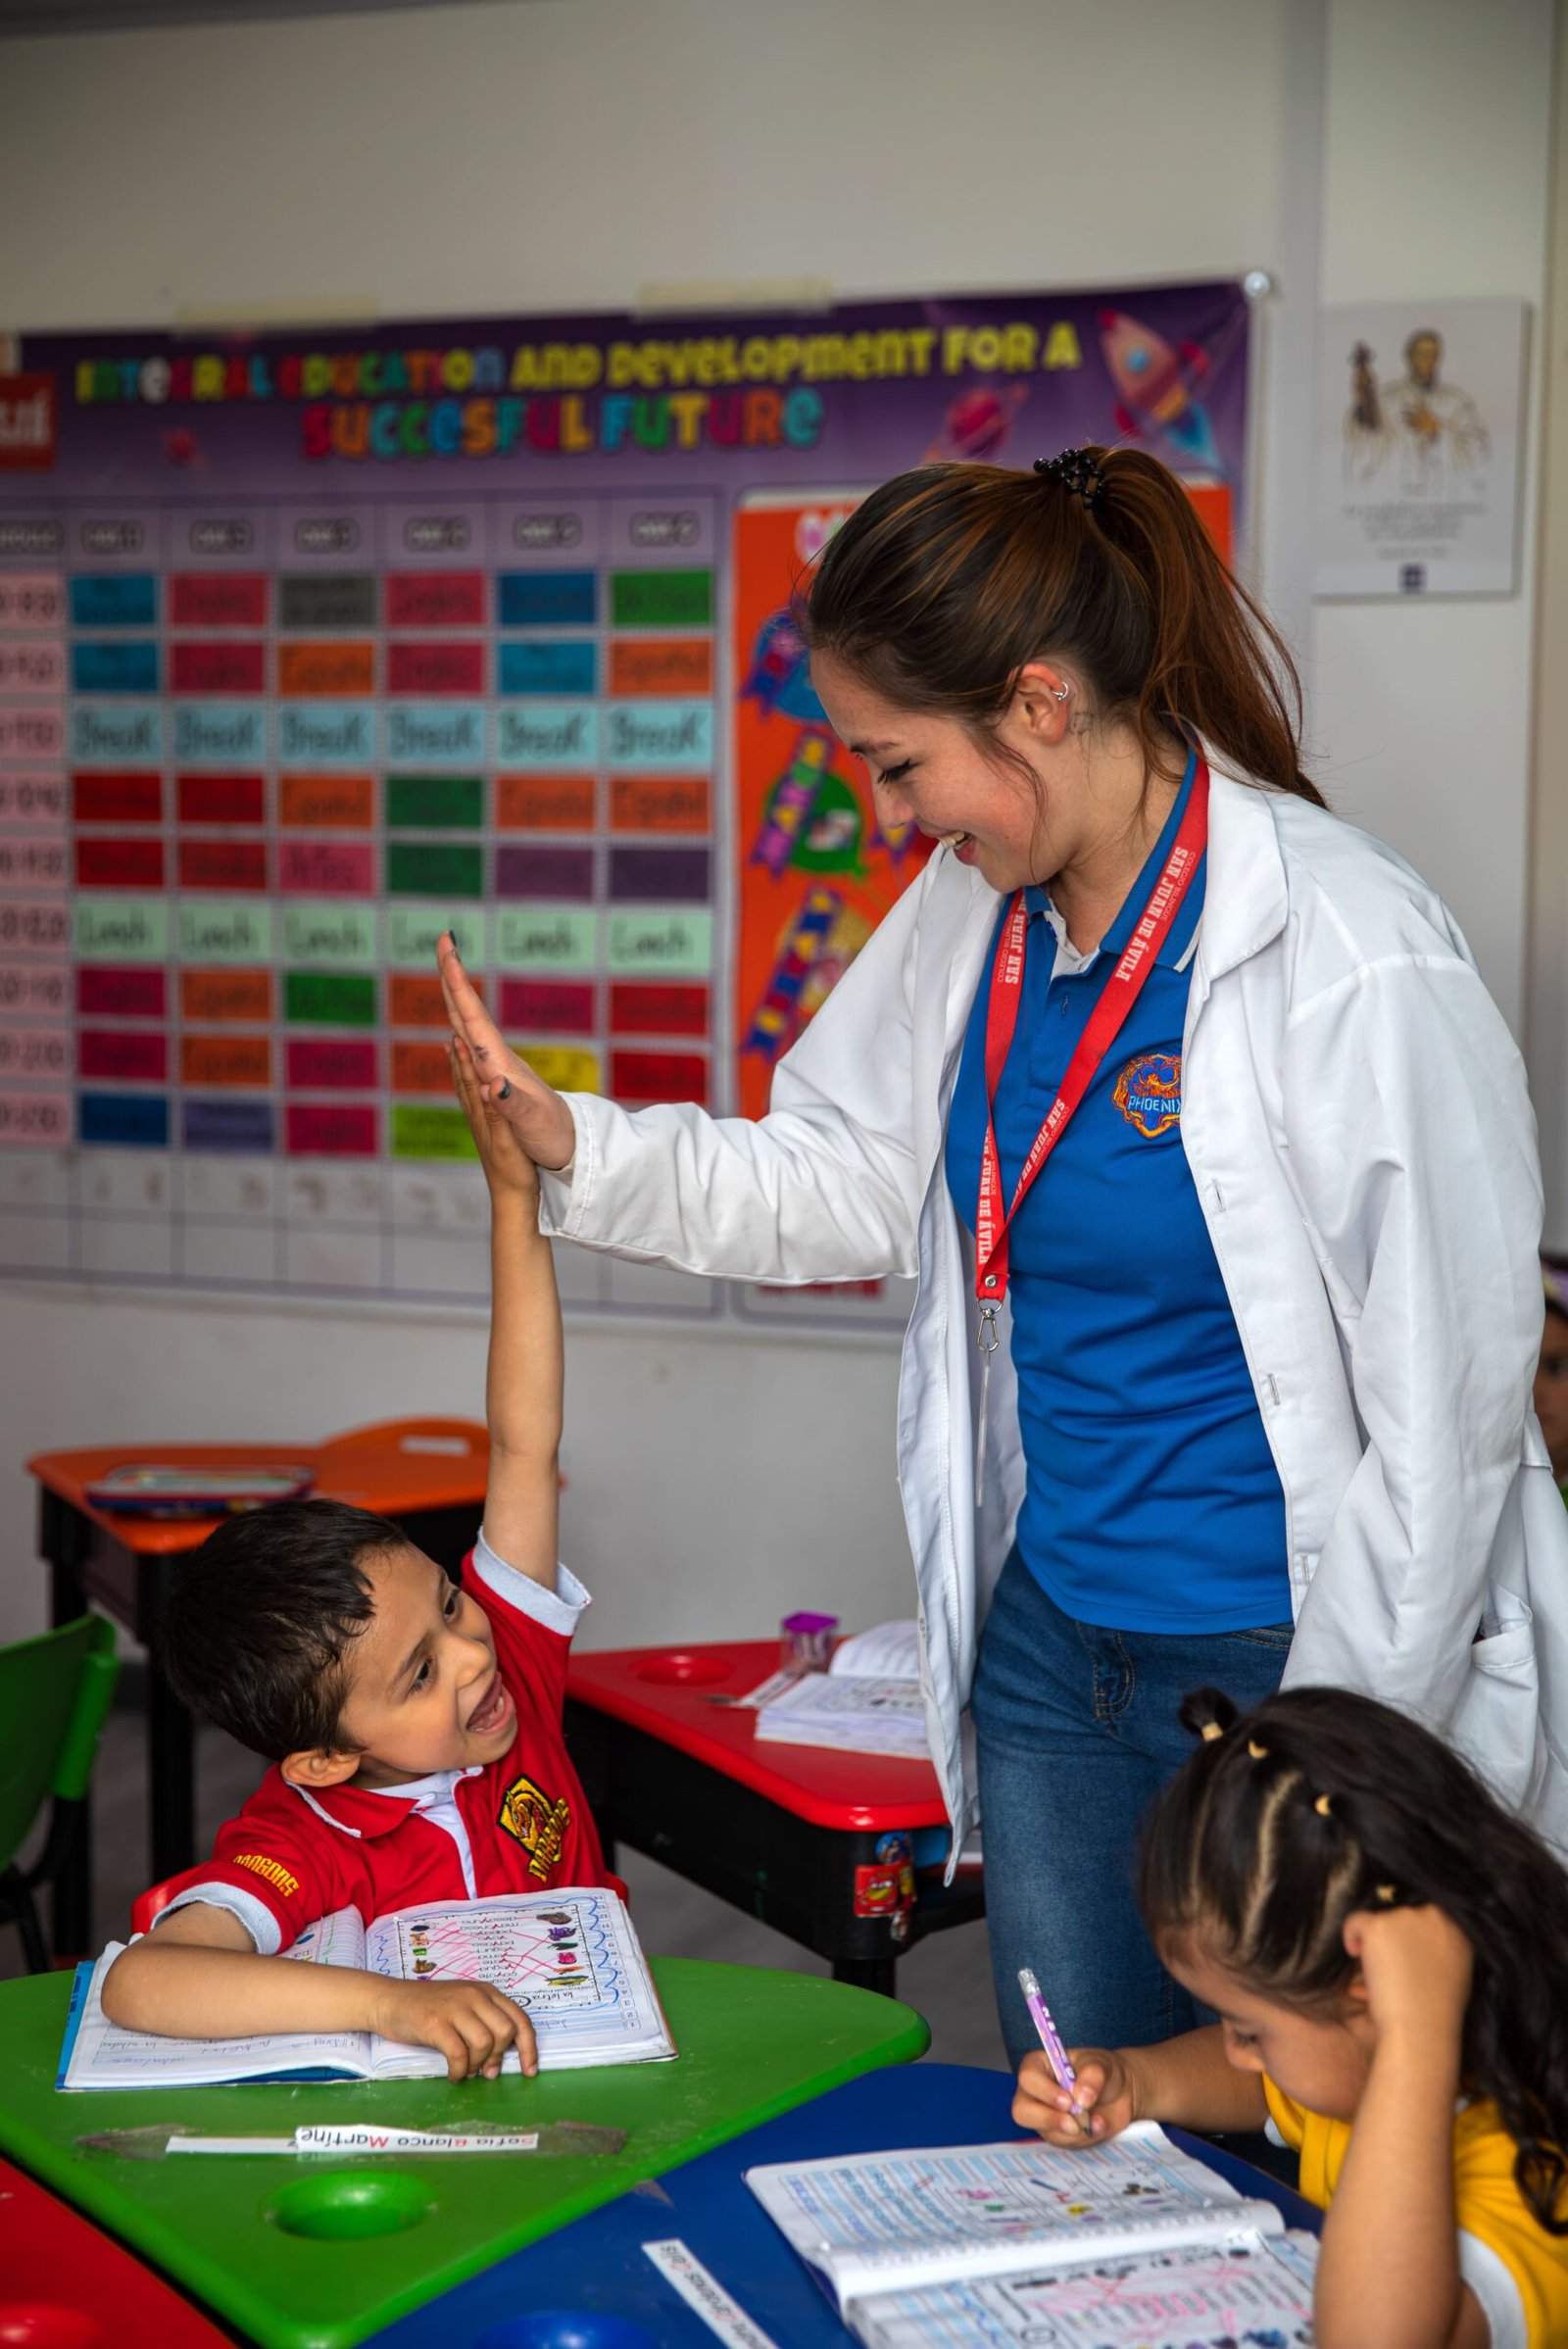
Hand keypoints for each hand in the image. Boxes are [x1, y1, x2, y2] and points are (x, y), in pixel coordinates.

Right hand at [372, 1978, 538, 2080]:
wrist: (390, 2000)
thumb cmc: (428, 2008)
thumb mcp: (463, 2008)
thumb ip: (483, 2025)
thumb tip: (498, 2063)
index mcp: (485, 1992)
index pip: (519, 2018)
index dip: (529, 2047)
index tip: (529, 2071)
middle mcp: (474, 1995)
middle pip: (505, 2031)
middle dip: (498, 2057)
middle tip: (485, 2072)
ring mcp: (454, 2007)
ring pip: (484, 2043)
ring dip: (477, 2065)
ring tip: (465, 2071)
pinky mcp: (435, 2023)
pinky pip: (458, 2054)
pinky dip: (458, 2071)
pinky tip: (452, 2075)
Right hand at [437, 933, 576, 1170]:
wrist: (572, 1150)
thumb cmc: (553, 1137)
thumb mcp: (531, 1123)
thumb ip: (511, 1105)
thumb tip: (491, 1085)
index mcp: (500, 1064)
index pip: (474, 1016)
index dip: (458, 983)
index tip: (449, 948)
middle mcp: (498, 1060)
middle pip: (471, 1011)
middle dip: (455, 975)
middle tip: (446, 939)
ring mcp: (499, 1068)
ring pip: (471, 1025)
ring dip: (458, 997)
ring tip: (448, 971)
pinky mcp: (500, 1081)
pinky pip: (473, 1047)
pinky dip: (462, 1029)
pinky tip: (457, 1030)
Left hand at [450, 1032, 538, 1200]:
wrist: (512, 1202)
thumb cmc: (514, 1176)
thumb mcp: (510, 1144)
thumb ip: (499, 1114)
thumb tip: (490, 1085)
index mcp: (482, 1115)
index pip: (471, 1077)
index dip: (464, 1053)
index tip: (457, 1026)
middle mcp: (476, 1115)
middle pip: (462, 1075)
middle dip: (456, 1048)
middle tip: (447, 1024)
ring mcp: (480, 1123)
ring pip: (465, 1084)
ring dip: (459, 1061)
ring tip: (452, 1040)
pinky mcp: (487, 1130)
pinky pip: (473, 1097)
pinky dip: (468, 1081)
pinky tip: (471, 1080)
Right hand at [1013, 2046, 1142, 2145]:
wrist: (1121, 2094)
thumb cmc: (1104, 2072)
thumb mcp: (1102, 2065)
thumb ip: (1092, 2077)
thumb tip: (1081, 2099)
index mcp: (1040, 2066)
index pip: (1028, 2078)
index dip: (1045, 2092)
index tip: (1068, 2101)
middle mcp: (1036, 2092)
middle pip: (1022, 2111)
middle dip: (1049, 2120)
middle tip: (1074, 2124)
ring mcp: (1045, 2116)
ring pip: (1047, 2132)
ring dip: (1076, 2131)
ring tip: (1098, 2119)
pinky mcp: (1058, 2134)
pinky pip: (1065, 2143)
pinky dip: (1085, 2138)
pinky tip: (1099, 2125)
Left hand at [1342, 1903, 1472, 2047]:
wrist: (1422, 2031)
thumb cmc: (1436, 2012)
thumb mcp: (1453, 1972)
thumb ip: (1440, 1948)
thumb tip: (1413, 1939)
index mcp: (1458, 1927)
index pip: (1429, 1914)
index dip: (1412, 1933)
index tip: (1405, 1951)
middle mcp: (1434, 1915)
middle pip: (1402, 1915)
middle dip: (1394, 1939)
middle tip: (1393, 1968)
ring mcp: (1405, 1918)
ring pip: (1380, 1920)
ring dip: (1376, 1944)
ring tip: (1382, 1973)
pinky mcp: (1379, 1926)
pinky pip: (1355, 1921)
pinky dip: (1351, 1937)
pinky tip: (1356, 1956)